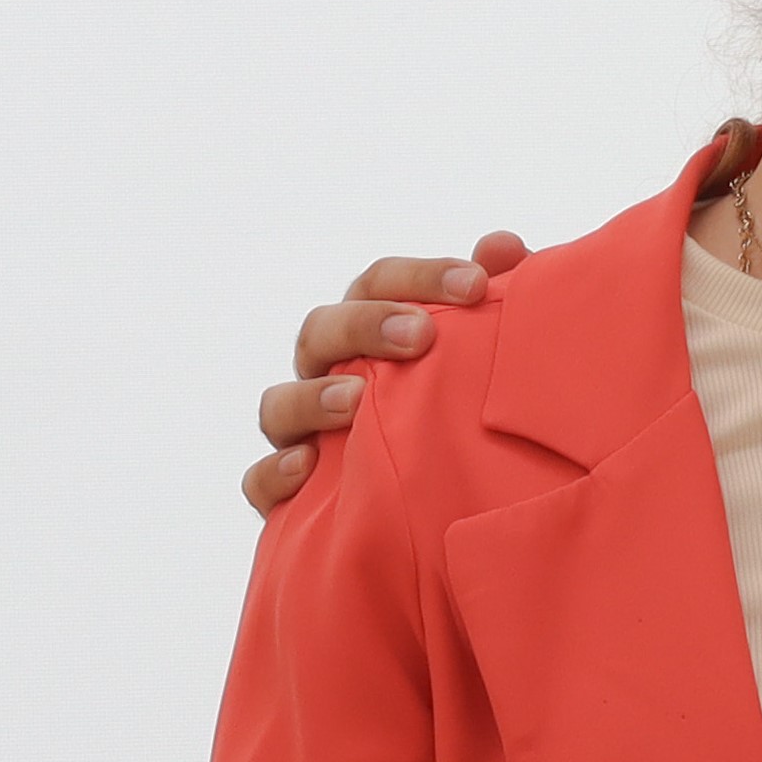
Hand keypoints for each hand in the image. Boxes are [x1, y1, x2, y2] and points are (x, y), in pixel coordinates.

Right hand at [245, 236, 531, 514]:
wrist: (445, 515)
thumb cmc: (462, 418)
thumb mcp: (483, 360)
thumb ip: (494, 299)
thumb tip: (502, 245)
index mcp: (371, 335)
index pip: (378, 284)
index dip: (420, 277)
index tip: (477, 284)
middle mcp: (328, 376)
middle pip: (322, 332)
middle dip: (366, 326)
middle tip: (421, 335)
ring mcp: (302, 434)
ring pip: (279, 405)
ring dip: (314, 397)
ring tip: (356, 398)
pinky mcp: (289, 497)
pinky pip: (260, 483)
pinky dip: (275, 472)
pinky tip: (309, 467)